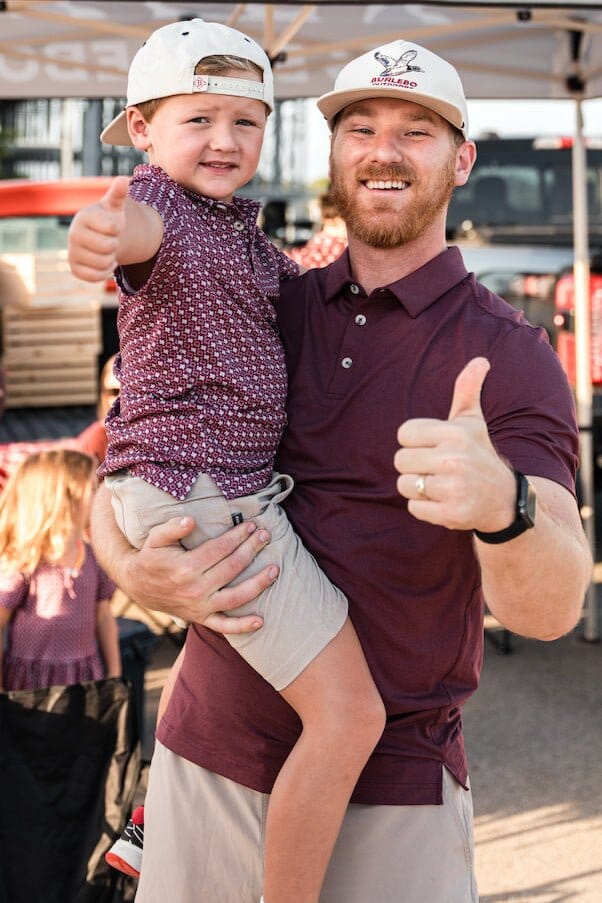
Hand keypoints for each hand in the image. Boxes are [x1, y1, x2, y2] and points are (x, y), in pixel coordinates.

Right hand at [68, 176, 128, 281]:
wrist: (98, 238)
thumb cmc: (108, 220)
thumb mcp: (114, 207)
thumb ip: (118, 194)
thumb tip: (123, 180)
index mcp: (83, 216)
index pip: (112, 228)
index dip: (118, 230)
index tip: (111, 227)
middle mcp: (73, 233)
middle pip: (109, 247)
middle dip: (115, 245)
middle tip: (109, 240)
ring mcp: (71, 252)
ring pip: (104, 263)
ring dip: (111, 259)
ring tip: (106, 251)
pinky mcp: (74, 269)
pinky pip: (96, 277)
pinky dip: (105, 272)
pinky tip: (103, 263)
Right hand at [120, 515, 276, 633]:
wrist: (136, 585)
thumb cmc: (150, 556)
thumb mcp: (155, 538)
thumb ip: (172, 528)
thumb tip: (191, 521)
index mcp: (186, 567)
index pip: (221, 548)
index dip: (238, 535)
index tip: (251, 525)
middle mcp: (195, 589)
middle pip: (232, 567)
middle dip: (252, 549)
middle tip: (266, 536)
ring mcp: (199, 606)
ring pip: (236, 597)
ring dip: (258, 584)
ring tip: (275, 570)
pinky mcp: (200, 618)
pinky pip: (224, 627)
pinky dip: (242, 627)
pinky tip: (261, 621)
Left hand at [394, 357, 514, 531]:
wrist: (504, 500)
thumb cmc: (480, 455)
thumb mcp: (473, 422)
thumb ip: (467, 391)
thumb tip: (480, 360)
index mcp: (454, 433)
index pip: (404, 434)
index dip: (414, 442)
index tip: (433, 447)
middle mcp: (454, 459)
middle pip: (400, 461)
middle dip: (414, 467)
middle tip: (436, 469)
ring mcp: (453, 488)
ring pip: (405, 485)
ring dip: (418, 488)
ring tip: (440, 485)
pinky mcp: (451, 514)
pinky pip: (414, 508)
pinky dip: (425, 508)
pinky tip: (444, 502)